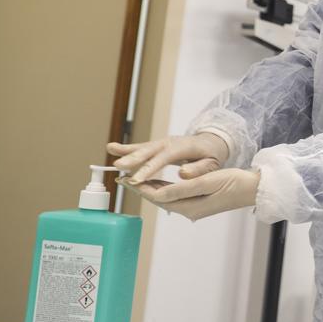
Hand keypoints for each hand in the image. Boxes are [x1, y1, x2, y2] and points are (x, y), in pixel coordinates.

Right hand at [107, 132, 229, 184]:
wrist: (211, 142)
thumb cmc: (212, 155)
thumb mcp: (212, 164)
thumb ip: (198, 169)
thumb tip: (182, 173)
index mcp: (183, 148)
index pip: (164, 159)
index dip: (150, 169)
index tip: (137, 179)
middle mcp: (170, 143)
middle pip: (150, 151)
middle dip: (134, 159)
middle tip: (118, 167)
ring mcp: (162, 143)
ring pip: (143, 147)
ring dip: (127, 151)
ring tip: (110, 151)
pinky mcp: (157, 145)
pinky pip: (141, 147)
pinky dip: (127, 148)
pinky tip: (111, 148)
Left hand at [126, 168, 258, 221]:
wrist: (253, 189)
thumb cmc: (234, 184)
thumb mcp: (207, 183)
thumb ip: (182, 188)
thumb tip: (158, 193)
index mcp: (190, 208)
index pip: (158, 197)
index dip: (140, 188)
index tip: (125, 179)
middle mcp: (190, 210)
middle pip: (159, 199)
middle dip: (141, 188)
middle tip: (124, 177)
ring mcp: (195, 207)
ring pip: (166, 197)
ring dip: (151, 188)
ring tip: (135, 179)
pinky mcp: (199, 202)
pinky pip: (176, 195)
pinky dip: (164, 188)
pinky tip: (158, 182)